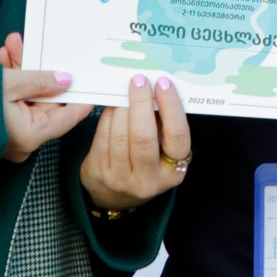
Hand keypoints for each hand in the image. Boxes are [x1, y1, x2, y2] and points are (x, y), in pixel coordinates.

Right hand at [0, 33, 91, 163]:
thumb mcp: (8, 85)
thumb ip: (40, 80)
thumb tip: (66, 79)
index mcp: (32, 135)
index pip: (70, 115)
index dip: (82, 94)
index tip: (93, 78)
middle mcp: (23, 140)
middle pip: (44, 101)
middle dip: (40, 70)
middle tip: (40, 47)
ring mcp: (8, 136)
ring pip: (26, 98)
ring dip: (21, 70)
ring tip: (14, 44)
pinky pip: (10, 103)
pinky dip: (9, 82)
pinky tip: (4, 59)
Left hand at [80, 74, 191, 213]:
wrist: (116, 196)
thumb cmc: (147, 164)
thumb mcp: (164, 153)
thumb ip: (164, 126)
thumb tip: (157, 89)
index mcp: (173, 172)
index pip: (176, 137)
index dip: (171, 108)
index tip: (164, 84)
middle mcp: (148, 180)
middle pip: (144, 137)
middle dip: (141, 103)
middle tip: (139, 81)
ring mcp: (121, 179)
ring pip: (120, 136)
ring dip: (122, 107)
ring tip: (125, 90)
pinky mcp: (100, 173)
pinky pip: (103, 138)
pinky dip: (108, 116)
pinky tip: (113, 105)